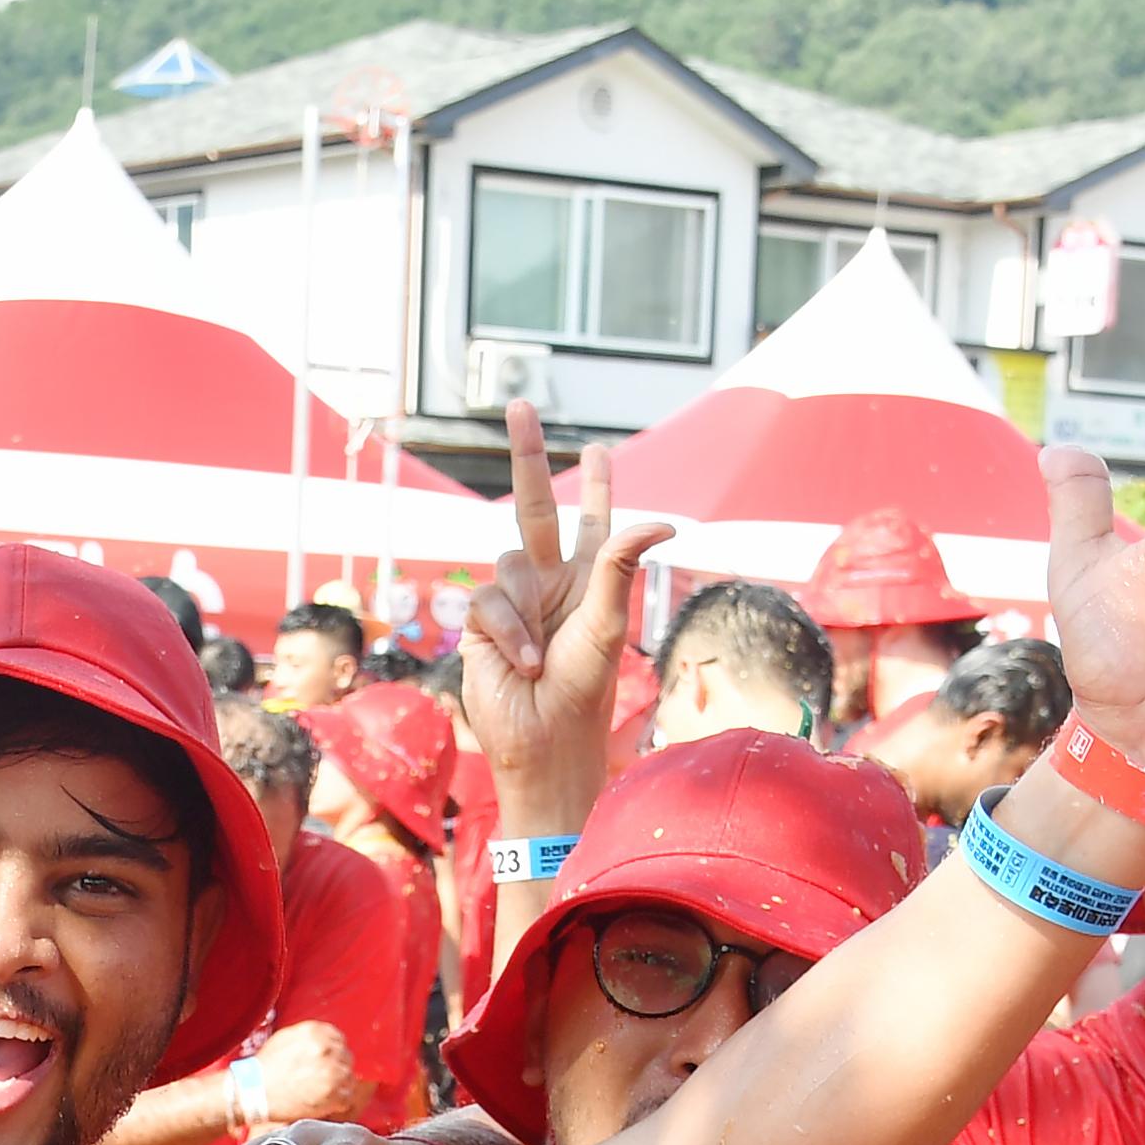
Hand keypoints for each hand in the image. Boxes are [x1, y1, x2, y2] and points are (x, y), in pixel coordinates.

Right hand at [241, 1016, 363, 1131]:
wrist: (252, 1092)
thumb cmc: (264, 1068)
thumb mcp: (286, 1038)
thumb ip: (311, 1038)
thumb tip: (327, 1043)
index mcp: (316, 1032)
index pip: (339, 1039)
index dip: (333, 1052)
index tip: (327, 1061)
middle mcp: (326, 1049)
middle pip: (346, 1058)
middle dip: (336, 1068)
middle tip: (321, 1079)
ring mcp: (332, 1072)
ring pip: (349, 1078)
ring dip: (338, 1086)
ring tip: (319, 1092)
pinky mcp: (333, 1095)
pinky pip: (347, 1097)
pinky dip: (337, 1102)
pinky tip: (322, 1102)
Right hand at [458, 397, 671, 836]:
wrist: (544, 739)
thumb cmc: (585, 688)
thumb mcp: (609, 621)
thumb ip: (623, 564)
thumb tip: (663, 521)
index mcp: (587, 578)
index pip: (590, 520)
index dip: (594, 486)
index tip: (597, 450)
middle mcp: (548, 583)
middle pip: (534, 506)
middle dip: (527, 455)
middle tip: (520, 406)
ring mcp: (513, 601)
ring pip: (507, 564)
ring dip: (526, 612)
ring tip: (540, 656)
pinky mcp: (481, 624)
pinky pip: (489, 601)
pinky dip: (508, 631)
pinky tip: (522, 663)